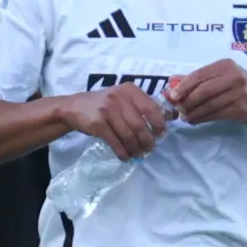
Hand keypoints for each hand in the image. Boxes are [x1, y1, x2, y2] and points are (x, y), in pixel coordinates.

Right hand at [53, 84, 168, 158]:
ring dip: (136, 148)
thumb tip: (172, 115)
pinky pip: (115, 142)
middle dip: (148, 140)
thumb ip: (145, 105)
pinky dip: (123, 152)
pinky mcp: (97, 124)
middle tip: (150, 148)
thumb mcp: (124, 98)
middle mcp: (118, 97)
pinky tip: (126, 157)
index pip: (151, 108)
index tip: (161, 134)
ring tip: (139, 154)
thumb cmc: (105, 104)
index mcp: (129, 90)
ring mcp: (107, 110)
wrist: (74, 107)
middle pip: (140, 125)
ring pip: (128, 135)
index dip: (159, 124)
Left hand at [165, 59, 246, 124]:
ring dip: (194, 113)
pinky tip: (196, 120)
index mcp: (224, 65)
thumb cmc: (237, 85)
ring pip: (209, 105)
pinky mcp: (240, 108)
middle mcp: (233, 76)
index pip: (199, 75)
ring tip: (186, 117)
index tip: (173, 96)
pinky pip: (216, 114)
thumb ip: (196, 78)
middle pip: (203, 90)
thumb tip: (171, 82)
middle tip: (179, 109)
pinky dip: (203, 118)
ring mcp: (238, 93)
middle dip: (188, 102)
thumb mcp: (219, 76)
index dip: (184, 86)